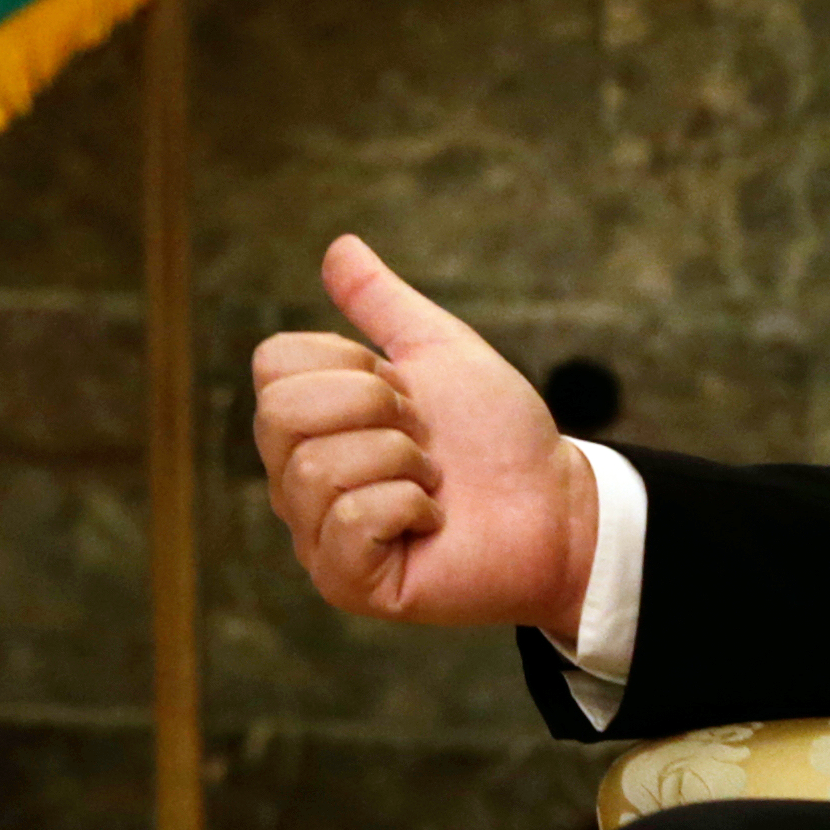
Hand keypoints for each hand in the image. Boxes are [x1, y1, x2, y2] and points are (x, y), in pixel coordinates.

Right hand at [249, 234, 598, 642]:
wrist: (556, 505)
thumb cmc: (498, 434)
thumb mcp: (440, 351)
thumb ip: (383, 303)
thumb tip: (338, 246)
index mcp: (310, 422)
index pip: (272, 364)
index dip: (350, 363)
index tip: (405, 389)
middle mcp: (297, 479)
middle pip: (281, 412)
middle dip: (375, 407)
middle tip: (422, 437)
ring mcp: (316, 536)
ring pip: (317, 467)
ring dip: (401, 461)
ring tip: (433, 481)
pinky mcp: (346, 583)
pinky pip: (351, 520)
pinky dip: (409, 507)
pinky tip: (431, 522)